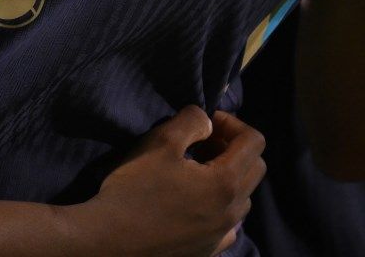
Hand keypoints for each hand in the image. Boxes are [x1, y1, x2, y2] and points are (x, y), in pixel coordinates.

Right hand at [82, 106, 265, 256]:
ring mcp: (220, 236)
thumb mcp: (160, 141)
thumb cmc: (134, 189)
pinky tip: (195, 204)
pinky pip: (228, 226)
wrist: (109, 242)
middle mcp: (232, 212)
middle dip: (235, 148)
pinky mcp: (207, 252)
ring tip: (196, 172)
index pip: (254, 142)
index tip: (207, 123)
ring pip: (242, 198)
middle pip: (255, 169)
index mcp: (226, 182)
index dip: (233, 123)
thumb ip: (192, 121)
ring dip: (228, 177)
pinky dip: (220, 208)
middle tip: (204, 143)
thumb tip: (207, 122)